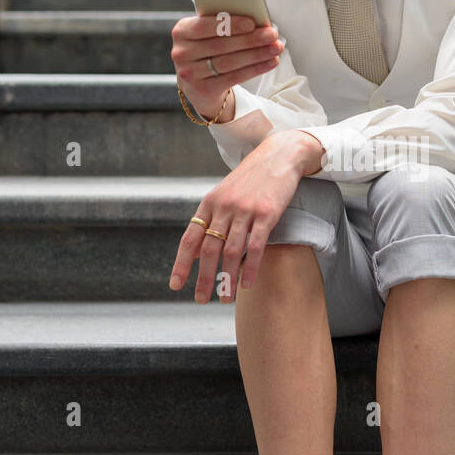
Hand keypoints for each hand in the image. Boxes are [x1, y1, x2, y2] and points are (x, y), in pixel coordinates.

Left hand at [168, 129, 324, 301]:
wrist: (279, 155)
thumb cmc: (252, 178)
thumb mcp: (225, 194)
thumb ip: (211, 221)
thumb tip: (195, 252)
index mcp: (210, 203)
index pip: (190, 238)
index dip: (181, 263)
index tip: (176, 285)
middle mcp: (224, 206)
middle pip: (209, 249)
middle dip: (203, 278)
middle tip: (200, 299)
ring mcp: (245, 210)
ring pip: (231, 252)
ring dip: (227, 279)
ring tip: (225, 299)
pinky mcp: (266, 213)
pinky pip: (255, 246)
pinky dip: (250, 268)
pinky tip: (247, 284)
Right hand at [170, 11, 285, 122]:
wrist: (197, 83)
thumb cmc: (207, 49)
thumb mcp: (207, 34)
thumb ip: (222, 25)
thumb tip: (256, 21)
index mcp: (181, 31)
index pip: (205, 26)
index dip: (229, 25)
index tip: (252, 23)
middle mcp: (181, 53)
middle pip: (221, 45)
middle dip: (250, 39)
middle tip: (272, 34)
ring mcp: (190, 73)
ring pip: (229, 62)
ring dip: (256, 55)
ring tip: (275, 48)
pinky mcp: (203, 89)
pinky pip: (234, 77)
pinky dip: (255, 69)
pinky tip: (270, 62)